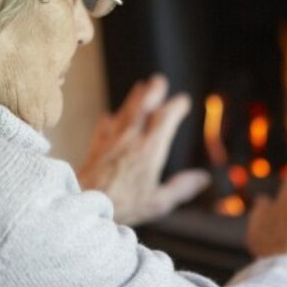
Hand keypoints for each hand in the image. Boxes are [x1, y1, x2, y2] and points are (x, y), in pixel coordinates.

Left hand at [77, 74, 210, 225]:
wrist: (83, 203)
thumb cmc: (122, 205)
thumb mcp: (158, 202)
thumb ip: (181, 188)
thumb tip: (203, 178)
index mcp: (149, 150)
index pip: (165, 119)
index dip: (175, 107)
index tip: (183, 100)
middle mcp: (130, 140)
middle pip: (143, 108)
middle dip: (153, 92)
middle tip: (159, 80)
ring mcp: (111, 141)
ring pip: (124, 113)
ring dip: (133, 98)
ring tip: (140, 87)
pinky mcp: (95, 148)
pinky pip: (104, 128)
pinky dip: (110, 120)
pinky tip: (109, 117)